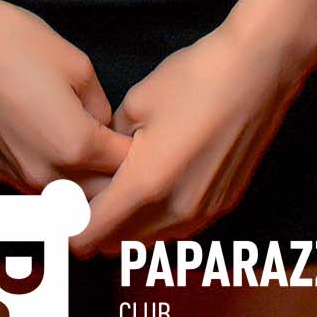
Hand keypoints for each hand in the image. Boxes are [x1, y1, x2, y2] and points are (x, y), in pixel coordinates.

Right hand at [0, 0, 133, 198]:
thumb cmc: (18, 43)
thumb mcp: (78, 65)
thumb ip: (100, 106)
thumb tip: (103, 126)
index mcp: (76, 145)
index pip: (124, 168)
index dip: (136, 151)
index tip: (139, 135)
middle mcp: (48, 174)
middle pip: (98, 197)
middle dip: (113, 178)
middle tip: (119, 149)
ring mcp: (18, 178)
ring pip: (65, 202)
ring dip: (82, 187)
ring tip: (90, 154)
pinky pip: (36, 189)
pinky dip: (52, 182)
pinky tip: (53, 150)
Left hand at [69, 17, 311, 259]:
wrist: (257, 73)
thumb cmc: (194, 79)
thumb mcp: (137, 102)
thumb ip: (111, 144)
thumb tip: (102, 162)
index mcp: (146, 185)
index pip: (93, 234)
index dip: (69, 228)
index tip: (59, 210)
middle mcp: (175, 211)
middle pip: (118, 244)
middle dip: (96, 227)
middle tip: (84, 196)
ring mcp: (203, 213)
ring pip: (149, 241)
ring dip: (128, 227)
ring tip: (118, 191)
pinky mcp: (223, 206)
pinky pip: (177, 229)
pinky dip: (157, 220)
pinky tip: (155, 187)